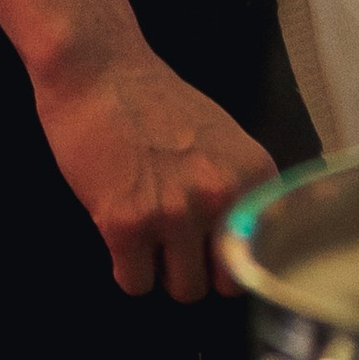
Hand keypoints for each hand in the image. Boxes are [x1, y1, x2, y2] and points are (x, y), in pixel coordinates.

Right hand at [31, 43, 275, 301]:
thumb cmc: (155, 101)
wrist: (99, 69)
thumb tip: (243, 249)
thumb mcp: (222, 140)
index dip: (230, 257)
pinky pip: (135, 283)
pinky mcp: (126, 225)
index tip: (211, 248)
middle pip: (223, 284)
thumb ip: (237, 190)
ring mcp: (174, 213)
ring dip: (162, 269)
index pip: (259, 256)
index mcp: (252, 175)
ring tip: (145, 230)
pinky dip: (124, 265)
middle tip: (173, 238)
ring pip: (182, 290)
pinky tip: (117, 227)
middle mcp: (221, 197)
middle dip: (199, 268)